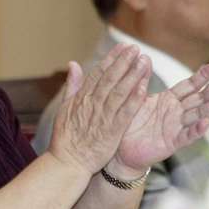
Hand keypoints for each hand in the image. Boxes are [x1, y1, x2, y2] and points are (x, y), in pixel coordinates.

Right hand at [48, 44, 150, 175]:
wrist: (68, 161)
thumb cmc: (66, 137)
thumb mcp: (64, 107)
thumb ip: (72, 85)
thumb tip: (73, 63)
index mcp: (81, 97)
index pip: (98, 73)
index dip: (111, 59)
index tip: (122, 47)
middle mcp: (92, 103)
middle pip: (110, 78)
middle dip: (124, 62)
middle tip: (135, 48)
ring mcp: (103, 116)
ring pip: (120, 91)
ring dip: (132, 75)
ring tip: (143, 61)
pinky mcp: (112, 130)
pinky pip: (126, 112)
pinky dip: (134, 99)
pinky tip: (143, 87)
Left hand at [110, 62, 208, 173]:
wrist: (121, 148)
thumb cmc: (129, 120)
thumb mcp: (135, 97)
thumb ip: (141, 79)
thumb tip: (144, 56)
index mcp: (169, 99)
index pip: (190, 85)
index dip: (203, 75)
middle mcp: (177, 112)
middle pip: (199, 98)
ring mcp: (176, 127)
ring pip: (197, 115)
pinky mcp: (172, 142)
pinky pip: (186, 136)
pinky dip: (196, 130)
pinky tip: (206, 123)